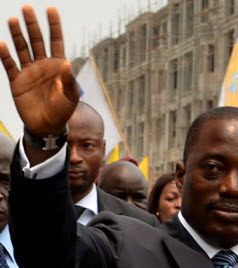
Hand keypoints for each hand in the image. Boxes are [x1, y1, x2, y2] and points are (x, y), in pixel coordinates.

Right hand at [0, 6, 78, 136]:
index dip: (54, 25)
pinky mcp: (17, 81)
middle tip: (27, 8)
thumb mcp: (70, 96)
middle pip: (37, 40)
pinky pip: (9, 65)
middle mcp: (43, 65)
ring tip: (13, 20)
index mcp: (58, 65)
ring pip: (22, 48)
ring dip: (17, 35)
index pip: (56, 41)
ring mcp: (29, 71)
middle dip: (32, 25)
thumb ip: (68, 79)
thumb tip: (66, 62)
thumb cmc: (63, 110)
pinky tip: (2, 44)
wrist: (48, 125)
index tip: (51, 9)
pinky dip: (5, 55)